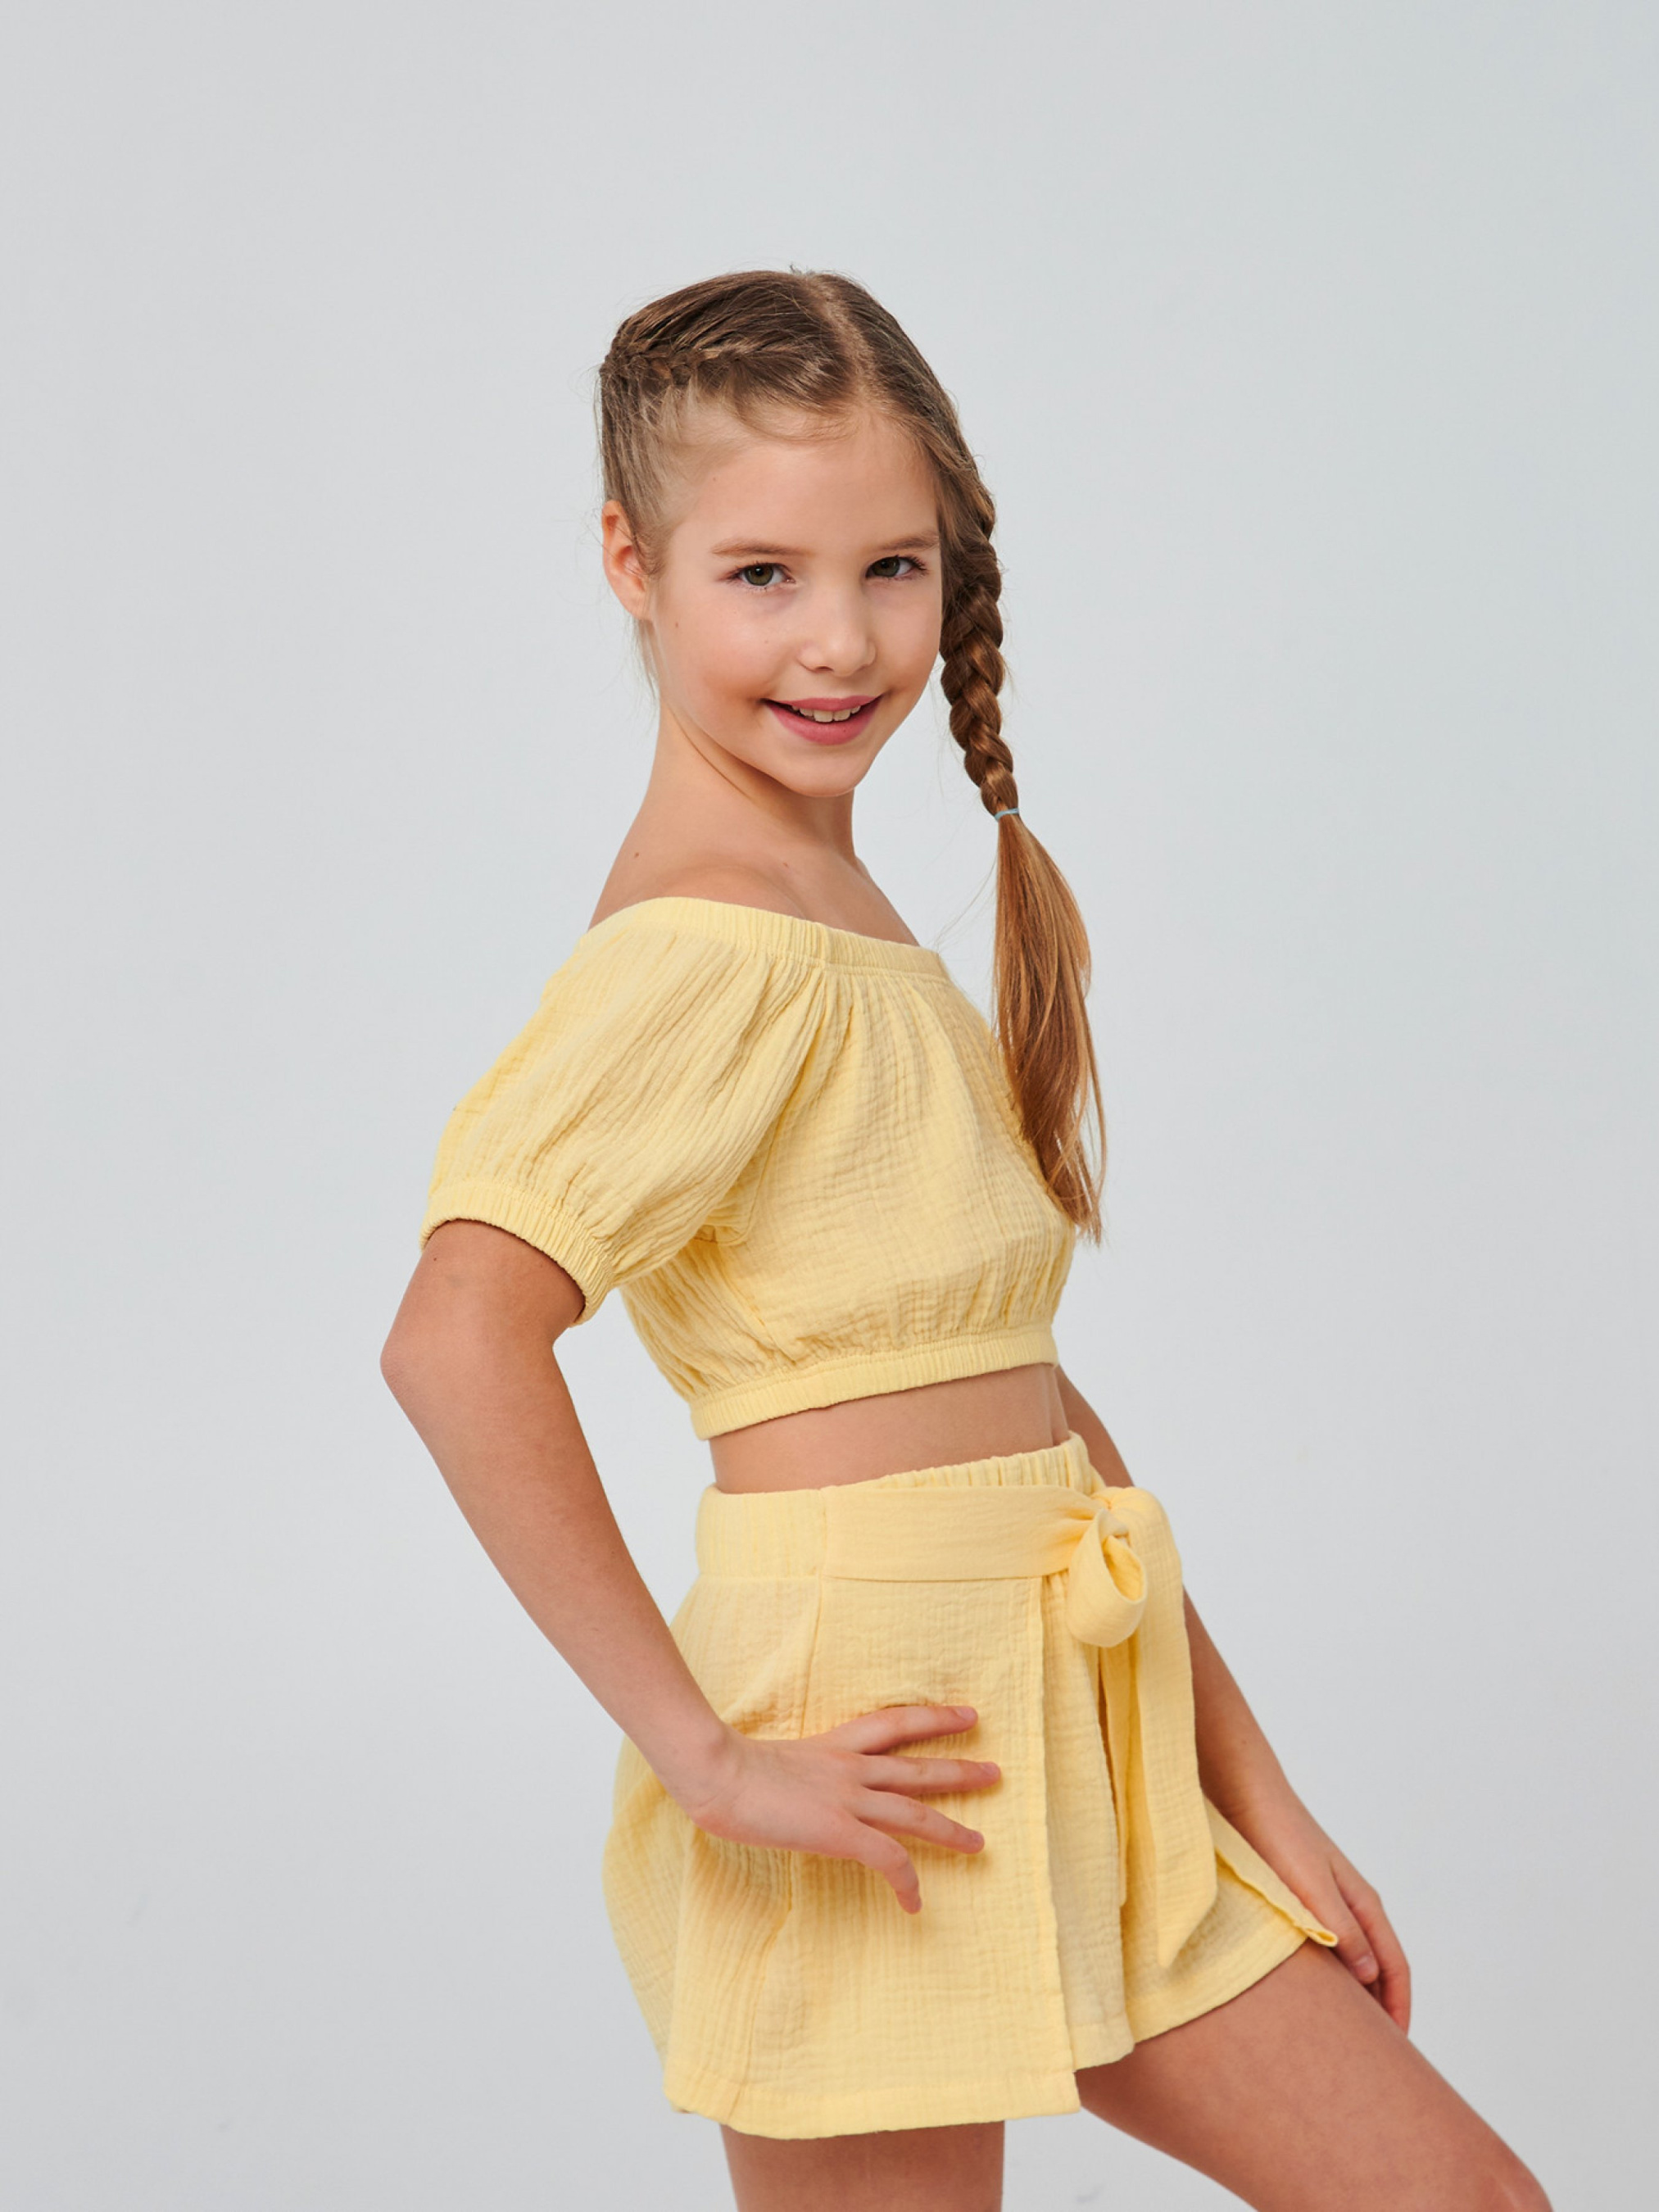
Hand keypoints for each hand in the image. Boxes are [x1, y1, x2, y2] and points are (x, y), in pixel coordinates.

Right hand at [671, 1704, 1000, 1913]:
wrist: (716, 1771)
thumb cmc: (722, 1767)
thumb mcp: (764, 1762)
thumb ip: (787, 1773)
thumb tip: (782, 1789)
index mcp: (832, 1747)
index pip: (894, 1724)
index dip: (933, 1718)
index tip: (965, 1714)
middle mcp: (849, 1768)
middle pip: (918, 1766)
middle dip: (959, 1769)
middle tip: (994, 1771)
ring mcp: (848, 1799)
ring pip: (916, 1812)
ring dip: (952, 1829)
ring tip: (980, 1844)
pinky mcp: (841, 1830)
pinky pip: (889, 1859)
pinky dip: (907, 1882)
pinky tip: (915, 1904)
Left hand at [1226, 1783, 1411, 2031]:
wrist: (1245, 1793)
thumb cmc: (1278, 1835)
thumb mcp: (1311, 1886)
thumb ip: (1341, 1928)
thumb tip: (1370, 1976)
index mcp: (1364, 1903)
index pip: (1395, 1967)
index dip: (1399, 2008)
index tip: (1396, 2051)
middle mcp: (1352, 1905)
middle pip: (1379, 1969)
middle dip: (1380, 2011)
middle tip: (1372, 2057)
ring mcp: (1328, 1903)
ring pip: (1352, 1961)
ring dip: (1354, 1997)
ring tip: (1343, 2036)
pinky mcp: (1301, 1902)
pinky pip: (1326, 1949)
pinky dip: (1328, 1978)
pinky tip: (1308, 1995)